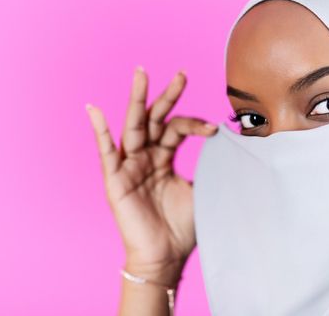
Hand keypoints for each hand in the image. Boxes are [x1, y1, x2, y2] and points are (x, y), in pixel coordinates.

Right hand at [86, 66, 217, 279]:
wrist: (165, 255)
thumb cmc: (182, 225)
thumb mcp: (200, 189)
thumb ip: (209, 165)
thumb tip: (234, 144)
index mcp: (163, 157)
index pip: (175, 128)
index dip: (193, 123)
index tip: (213, 129)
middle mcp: (145, 156)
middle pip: (154, 118)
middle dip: (167, 96)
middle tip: (181, 73)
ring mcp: (129, 166)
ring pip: (133, 127)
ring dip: (137, 100)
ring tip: (141, 74)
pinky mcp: (115, 180)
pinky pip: (106, 152)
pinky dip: (99, 131)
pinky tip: (94, 110)